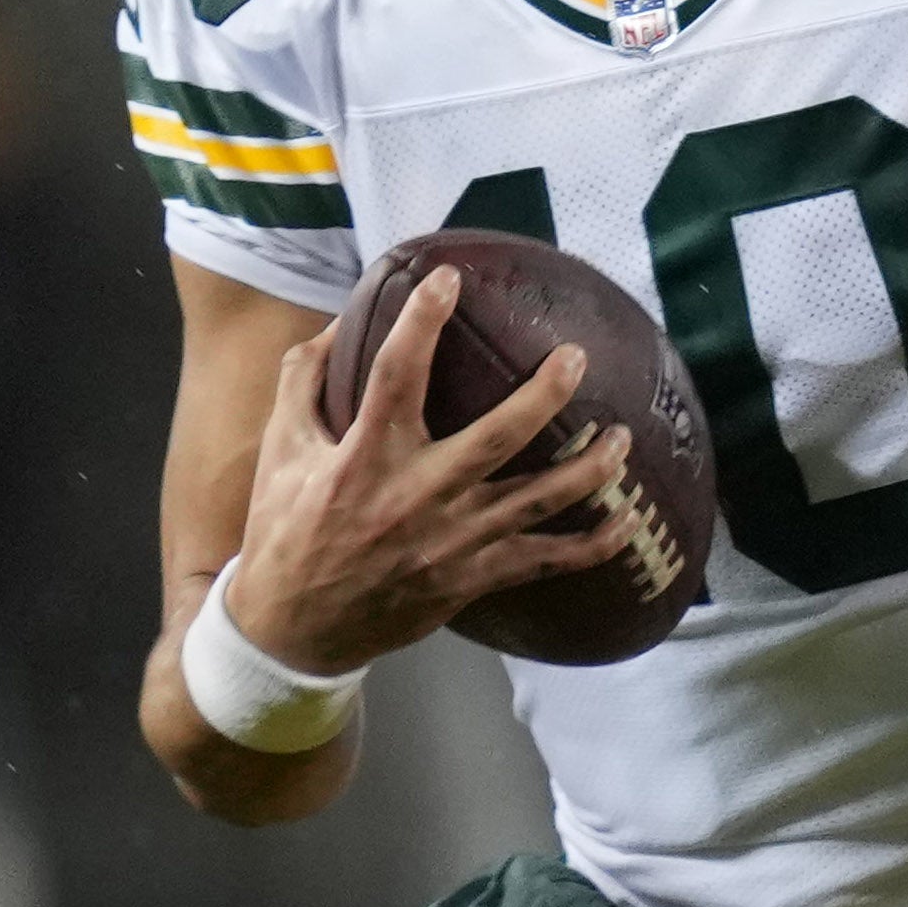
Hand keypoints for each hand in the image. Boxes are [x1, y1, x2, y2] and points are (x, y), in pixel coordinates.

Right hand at [223, 264, 634, 671]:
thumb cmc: (285, 529)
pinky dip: (593, 545)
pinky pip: (547, 560)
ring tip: (622, 437)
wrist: (295, 627)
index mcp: (364, 457)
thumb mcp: (280, 449)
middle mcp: (416, 496)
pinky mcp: (473, 580)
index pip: (395, 376)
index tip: (449, 279)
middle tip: (575, 358)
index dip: (422, 322)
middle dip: (544, 396)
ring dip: (589, 469)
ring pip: (538, 499)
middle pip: (497, 438)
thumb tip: (342, 321)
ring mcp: (453, 542)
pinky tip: (627, 520)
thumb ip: (303, 380)